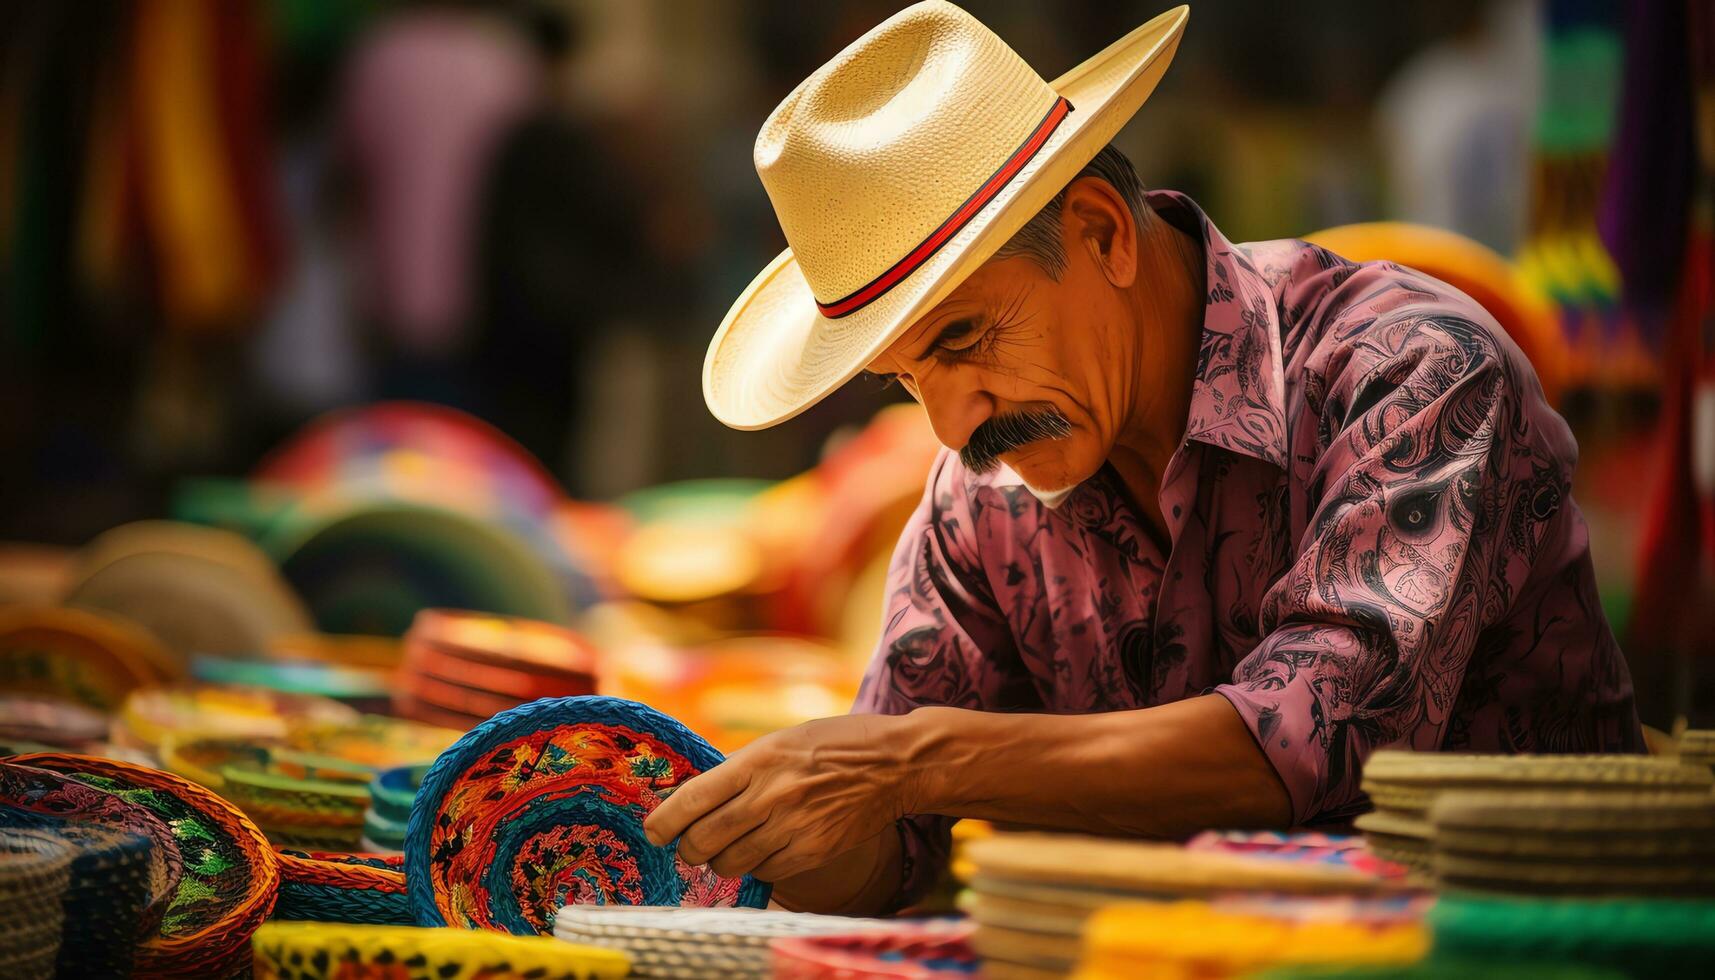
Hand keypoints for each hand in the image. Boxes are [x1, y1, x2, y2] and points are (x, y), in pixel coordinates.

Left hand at [643, 713, 915, 882]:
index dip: (664, 821)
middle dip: (688, 849)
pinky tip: (765, 850)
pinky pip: (766, 872)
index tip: (654, 831)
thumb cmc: (835, 744)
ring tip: (728, 848)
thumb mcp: (781, 740)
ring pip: (731, 863)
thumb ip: (741, 767)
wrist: (895, 764)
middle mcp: (771, 794)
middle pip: (705, 839)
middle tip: (688, 846)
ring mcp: (793, 826)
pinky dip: (757, 867)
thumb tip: (697, 796)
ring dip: (720, 861)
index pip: (694, 798)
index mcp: (758, 759)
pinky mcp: (813, 851)